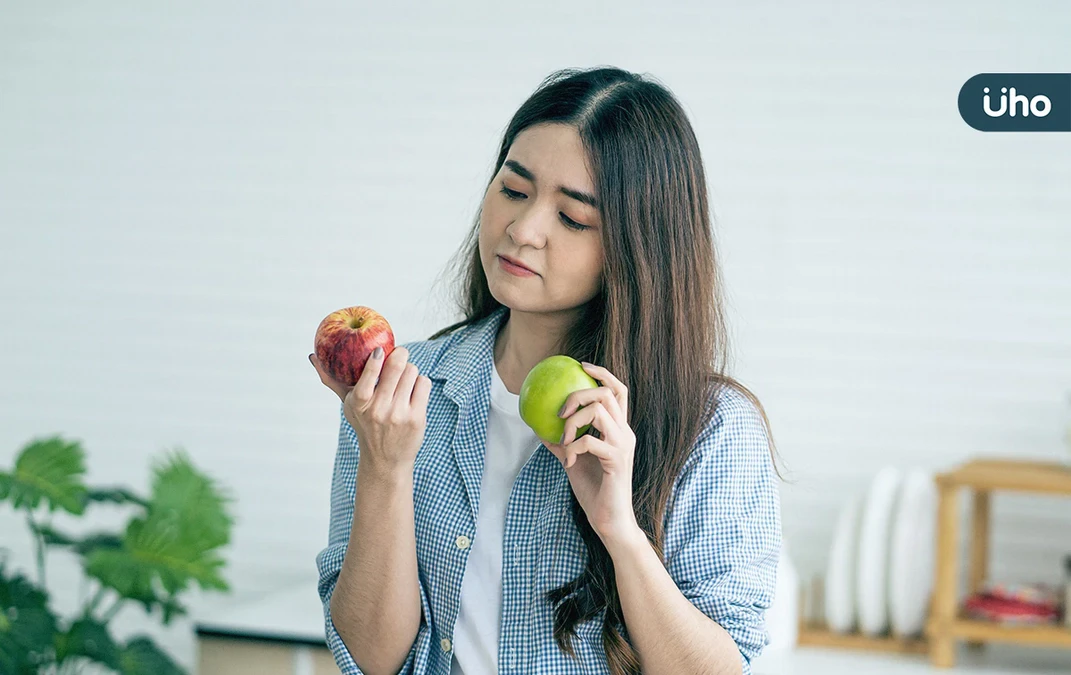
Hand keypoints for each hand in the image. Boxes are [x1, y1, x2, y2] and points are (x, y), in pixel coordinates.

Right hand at [310, 347, 430, 471]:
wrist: (385, 460)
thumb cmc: (365, 425)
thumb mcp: (348, 405)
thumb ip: (332, 381)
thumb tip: (312, 357)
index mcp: (360, 402)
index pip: (369, 373)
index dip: (377, 358)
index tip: (379, 351)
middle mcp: (379, 408)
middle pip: (397, 365)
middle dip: (400, 354)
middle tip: (399, 354)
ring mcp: (399, 413)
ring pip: (412, 371)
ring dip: (410, 371)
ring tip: (404, 379)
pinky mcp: (417, 418)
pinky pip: (424, 383)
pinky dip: (420, 382)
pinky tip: (413, 390)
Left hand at [545, 361, 639, 546]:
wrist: (610, 520)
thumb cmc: (594, 491)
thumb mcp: (572, 460)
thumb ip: (561, 442)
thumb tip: (538, 427)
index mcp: (620, 429)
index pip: (619, 391)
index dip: (603, 373)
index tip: (582, 365)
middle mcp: (626, 433)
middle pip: (607, 393)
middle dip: (580, 393)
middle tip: (562, 409)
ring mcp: (623, 446)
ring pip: (599, 411)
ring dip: (573, 422)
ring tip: (563, 439)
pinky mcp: (617, 461)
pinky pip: (589, 441)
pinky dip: (572, 448)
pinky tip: (568, 461)